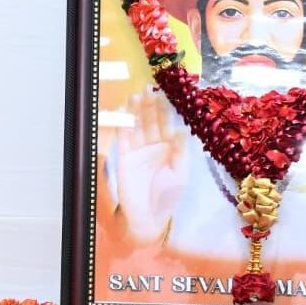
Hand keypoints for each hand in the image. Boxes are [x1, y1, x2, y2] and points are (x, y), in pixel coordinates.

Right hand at [114, 86, 188, 244]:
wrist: (149, 216)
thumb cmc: (168, 196)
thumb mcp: (181, 174)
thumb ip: (181, 152)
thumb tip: (182, 129)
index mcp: (168, 147)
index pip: (165, 123)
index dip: (164, 109)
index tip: (164, 94)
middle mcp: (152, 145)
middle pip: (149, 120)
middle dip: (148, 105)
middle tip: (147, 88)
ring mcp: (137, 150)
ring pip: (136, 125)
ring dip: (135, 111)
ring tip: (135, 95)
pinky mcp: (124, 157)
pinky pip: (123, 138)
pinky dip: (123, 125)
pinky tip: (124, 113)